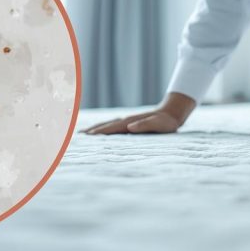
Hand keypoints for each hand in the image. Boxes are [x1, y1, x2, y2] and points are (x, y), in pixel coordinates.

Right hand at [80, 92, 195, 134]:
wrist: (171, 113)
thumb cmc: (166, 122)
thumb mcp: (158, 124)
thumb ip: (144, 125)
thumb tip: (129, 127)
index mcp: (130, 122)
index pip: (112, 128)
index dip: (99, 132)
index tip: (87, 136)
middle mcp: (126, 120)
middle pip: (106, 125)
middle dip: (92, 130)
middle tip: (78, 136)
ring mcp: (127, 121)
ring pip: (108, 124)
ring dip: (96, 129)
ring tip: (83, 133)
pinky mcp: (129, 124)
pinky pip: (113, 126)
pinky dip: (104, 128)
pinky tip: (100, 132)